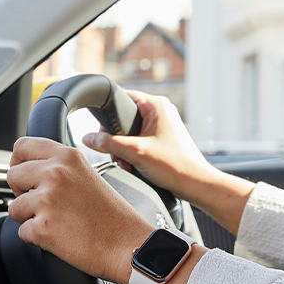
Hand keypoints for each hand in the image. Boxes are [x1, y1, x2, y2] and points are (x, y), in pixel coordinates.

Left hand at [6, 136, 153, 283]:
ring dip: (29, 218)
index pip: (21, 146)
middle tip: (45, 204)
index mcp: (67, 156)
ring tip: (58, 221)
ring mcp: (46, 200)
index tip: (25, 176)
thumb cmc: (114, 217)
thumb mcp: (89, 175)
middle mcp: (55, 173)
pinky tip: (60, 236)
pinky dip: (36, 237)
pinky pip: (22, 232)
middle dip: (22, 192)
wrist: (128, 246)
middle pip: (11, 175)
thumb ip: (61, 167)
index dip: (19, 162)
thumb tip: (31, 170)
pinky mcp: (42, 228)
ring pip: (14, 207)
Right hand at [82, 91, 255, 233]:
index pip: (122, 98)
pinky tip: (136, 165)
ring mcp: (164, 124)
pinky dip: (135, 153)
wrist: (196, 184)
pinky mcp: (165, 138)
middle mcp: (161, 110)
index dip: (108, 116)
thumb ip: (108, 144)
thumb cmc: (174, 166)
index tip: (103, 133)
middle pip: (125, 118)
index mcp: (156, 105)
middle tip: (118, 155)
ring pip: (132, 131)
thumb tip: (87, 138)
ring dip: (125, 149)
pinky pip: (141, 140)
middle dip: (117, 139)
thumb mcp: (134, 153)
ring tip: (128, 163)